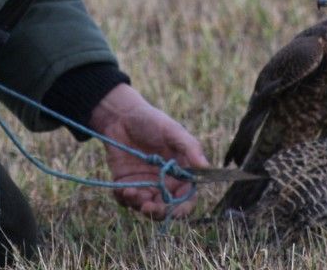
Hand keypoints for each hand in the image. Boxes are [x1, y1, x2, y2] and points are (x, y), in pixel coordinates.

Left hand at [89, 83, 208, 219]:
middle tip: (147, 207)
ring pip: (145, 207)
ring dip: (139, 205)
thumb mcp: (172, 131)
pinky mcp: (126, 184)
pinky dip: (124, 200)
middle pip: (166, 208)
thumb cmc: (151, 121)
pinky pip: (126, 201)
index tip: (174, 211)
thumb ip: (190, 147)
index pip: (186, 199)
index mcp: (180, 173)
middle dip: (158, 212)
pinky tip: (122, 189)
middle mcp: (164, 183)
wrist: (120, 115)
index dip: (182, 208)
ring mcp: (145, 184)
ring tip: (131, 192)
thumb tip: (206, 168)